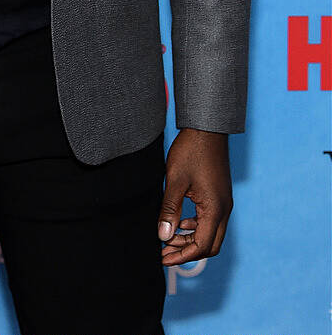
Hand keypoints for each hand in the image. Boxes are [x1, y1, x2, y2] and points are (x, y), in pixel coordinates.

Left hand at [157, 128, 232, 265]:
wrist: (207, 128)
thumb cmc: (191, 151)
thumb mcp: (175, 181)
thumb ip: (169, 210)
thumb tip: (163, 237)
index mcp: (215, 208)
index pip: (202, 246)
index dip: (181, 256)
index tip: (162, 258)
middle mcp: (224, 209)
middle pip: (210, 245)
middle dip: (187, 251)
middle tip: (164, 251)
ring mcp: (224, 202)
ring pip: (211, 233)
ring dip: (191, 239)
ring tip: (168, 237)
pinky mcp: (220, 195)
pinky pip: (211, 220)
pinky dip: (195, 226)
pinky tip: (180, 221)